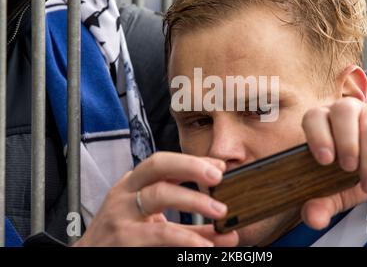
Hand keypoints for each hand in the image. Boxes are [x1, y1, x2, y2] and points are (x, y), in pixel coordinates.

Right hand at [74, 152, 238, 246]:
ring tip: (220, 211)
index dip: (193, 161)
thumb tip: (227, 230)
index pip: (164, 163)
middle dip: (190, 166)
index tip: (220, 166)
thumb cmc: (122, 237)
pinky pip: (160, 233)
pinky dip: (186, 238)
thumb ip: (190, 225)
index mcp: (133, 184)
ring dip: (194, 200)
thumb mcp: (154, 225)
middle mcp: (125, 193)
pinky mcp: (124, 239)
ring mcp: (122, 214)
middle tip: (218, 177)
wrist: (87, 258)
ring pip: (159, 194)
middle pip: (158, 165)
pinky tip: (204, 246)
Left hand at [301, 97, 366, 229]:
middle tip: (348, 169)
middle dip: (346, 142)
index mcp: (323, 122)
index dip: (317, 135)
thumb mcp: (334, 190)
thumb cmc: (349, 174)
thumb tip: (313, 219)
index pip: (314, 117)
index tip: (324, 160)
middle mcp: (347, 111)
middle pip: (344, 110)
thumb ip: (321, 203)